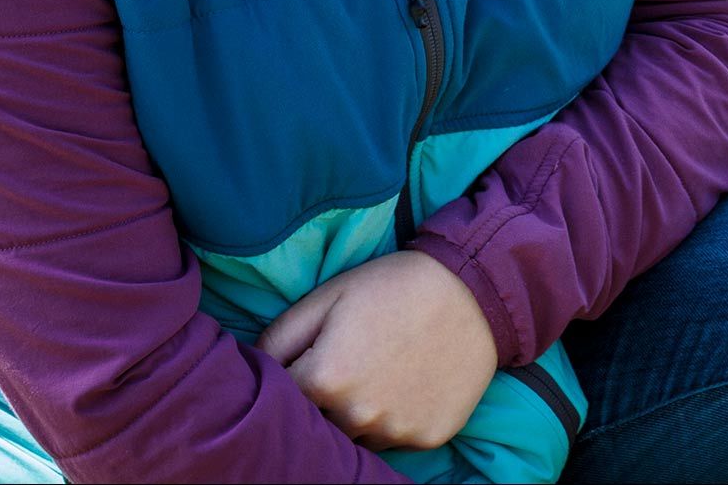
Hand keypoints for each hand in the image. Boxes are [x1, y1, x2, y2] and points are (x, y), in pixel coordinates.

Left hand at [260, 250, 498, 450]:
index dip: (296, 376)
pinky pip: (396, 439)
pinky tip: (409, 384)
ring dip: (359, 415)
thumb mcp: (328, 296)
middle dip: (326, 399)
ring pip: (357, 437)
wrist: (477, 290)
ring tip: (381, 373)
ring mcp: (394, 431)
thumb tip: (250, 370)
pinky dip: (397, 419)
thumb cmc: (394, 286)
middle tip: (352, 362)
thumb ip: (278, 337)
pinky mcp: (427, 437)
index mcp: (324, 380)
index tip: (314, 358)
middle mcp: (357, 416)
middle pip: (320, 423)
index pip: (283, 399)